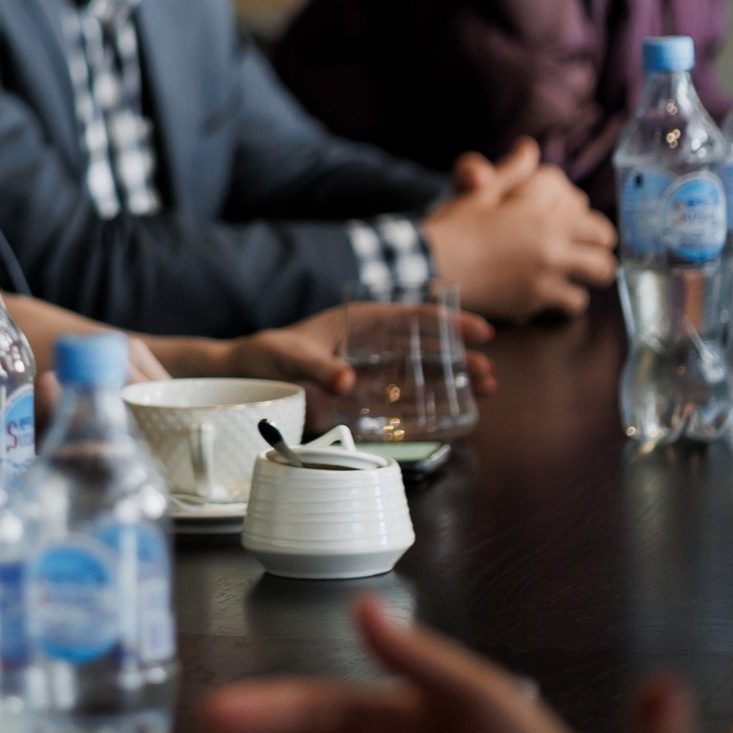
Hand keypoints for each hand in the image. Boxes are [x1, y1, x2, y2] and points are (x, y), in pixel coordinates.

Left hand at [222, 307, 498, 397]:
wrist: (242, 378)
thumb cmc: (264, 357)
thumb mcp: (288, 357)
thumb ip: (316, 368)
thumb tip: (346, 382)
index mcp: (359, 321)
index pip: (413, 317)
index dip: (449, 323)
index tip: (481, 332)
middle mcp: (369, 343)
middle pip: (425, 347)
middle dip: (459, 358)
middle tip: (490, 374)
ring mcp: (368, 369)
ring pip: (419, 373)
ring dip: (451, 381)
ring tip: (486, 392)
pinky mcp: (361, 396)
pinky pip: (400, 399)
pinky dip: (426, 405)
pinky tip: (450, 415)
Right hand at [422, 141, 616, 319]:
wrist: (430, 263)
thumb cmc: (454, 225)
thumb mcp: (482, 191)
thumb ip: (512, 171)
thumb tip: (529, 147)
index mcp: (544, 217)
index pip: (598, 227)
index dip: (597, 233)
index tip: (589, 236)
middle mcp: (552, 248)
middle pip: (604, 258)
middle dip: (597, 259)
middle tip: (584, 261)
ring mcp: (544, 278)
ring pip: (590, 289)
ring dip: (581, 285)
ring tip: (567, 283)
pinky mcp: (532, 303)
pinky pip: (564, 306)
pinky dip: (558, 304)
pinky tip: (544, 299)